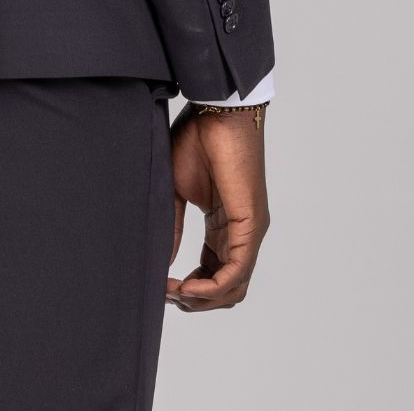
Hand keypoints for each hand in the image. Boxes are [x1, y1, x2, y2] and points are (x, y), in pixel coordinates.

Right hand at [165, 105, 269, 312]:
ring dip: (203, 300)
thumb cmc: (197, 139)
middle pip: (226, 288)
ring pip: (234, 287)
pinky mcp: (251, 225)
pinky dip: (211, 287)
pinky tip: (186, 286)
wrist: (215, 112)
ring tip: (174, 292)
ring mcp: (249, 231)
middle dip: (195, 300)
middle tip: (165, 294)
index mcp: (224, 224)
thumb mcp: (176, 190)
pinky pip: (236, 271)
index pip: (213, 271)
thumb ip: (174, 226)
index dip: (188, 287)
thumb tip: (164, 262)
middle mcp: (241, 232)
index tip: (162, 285)